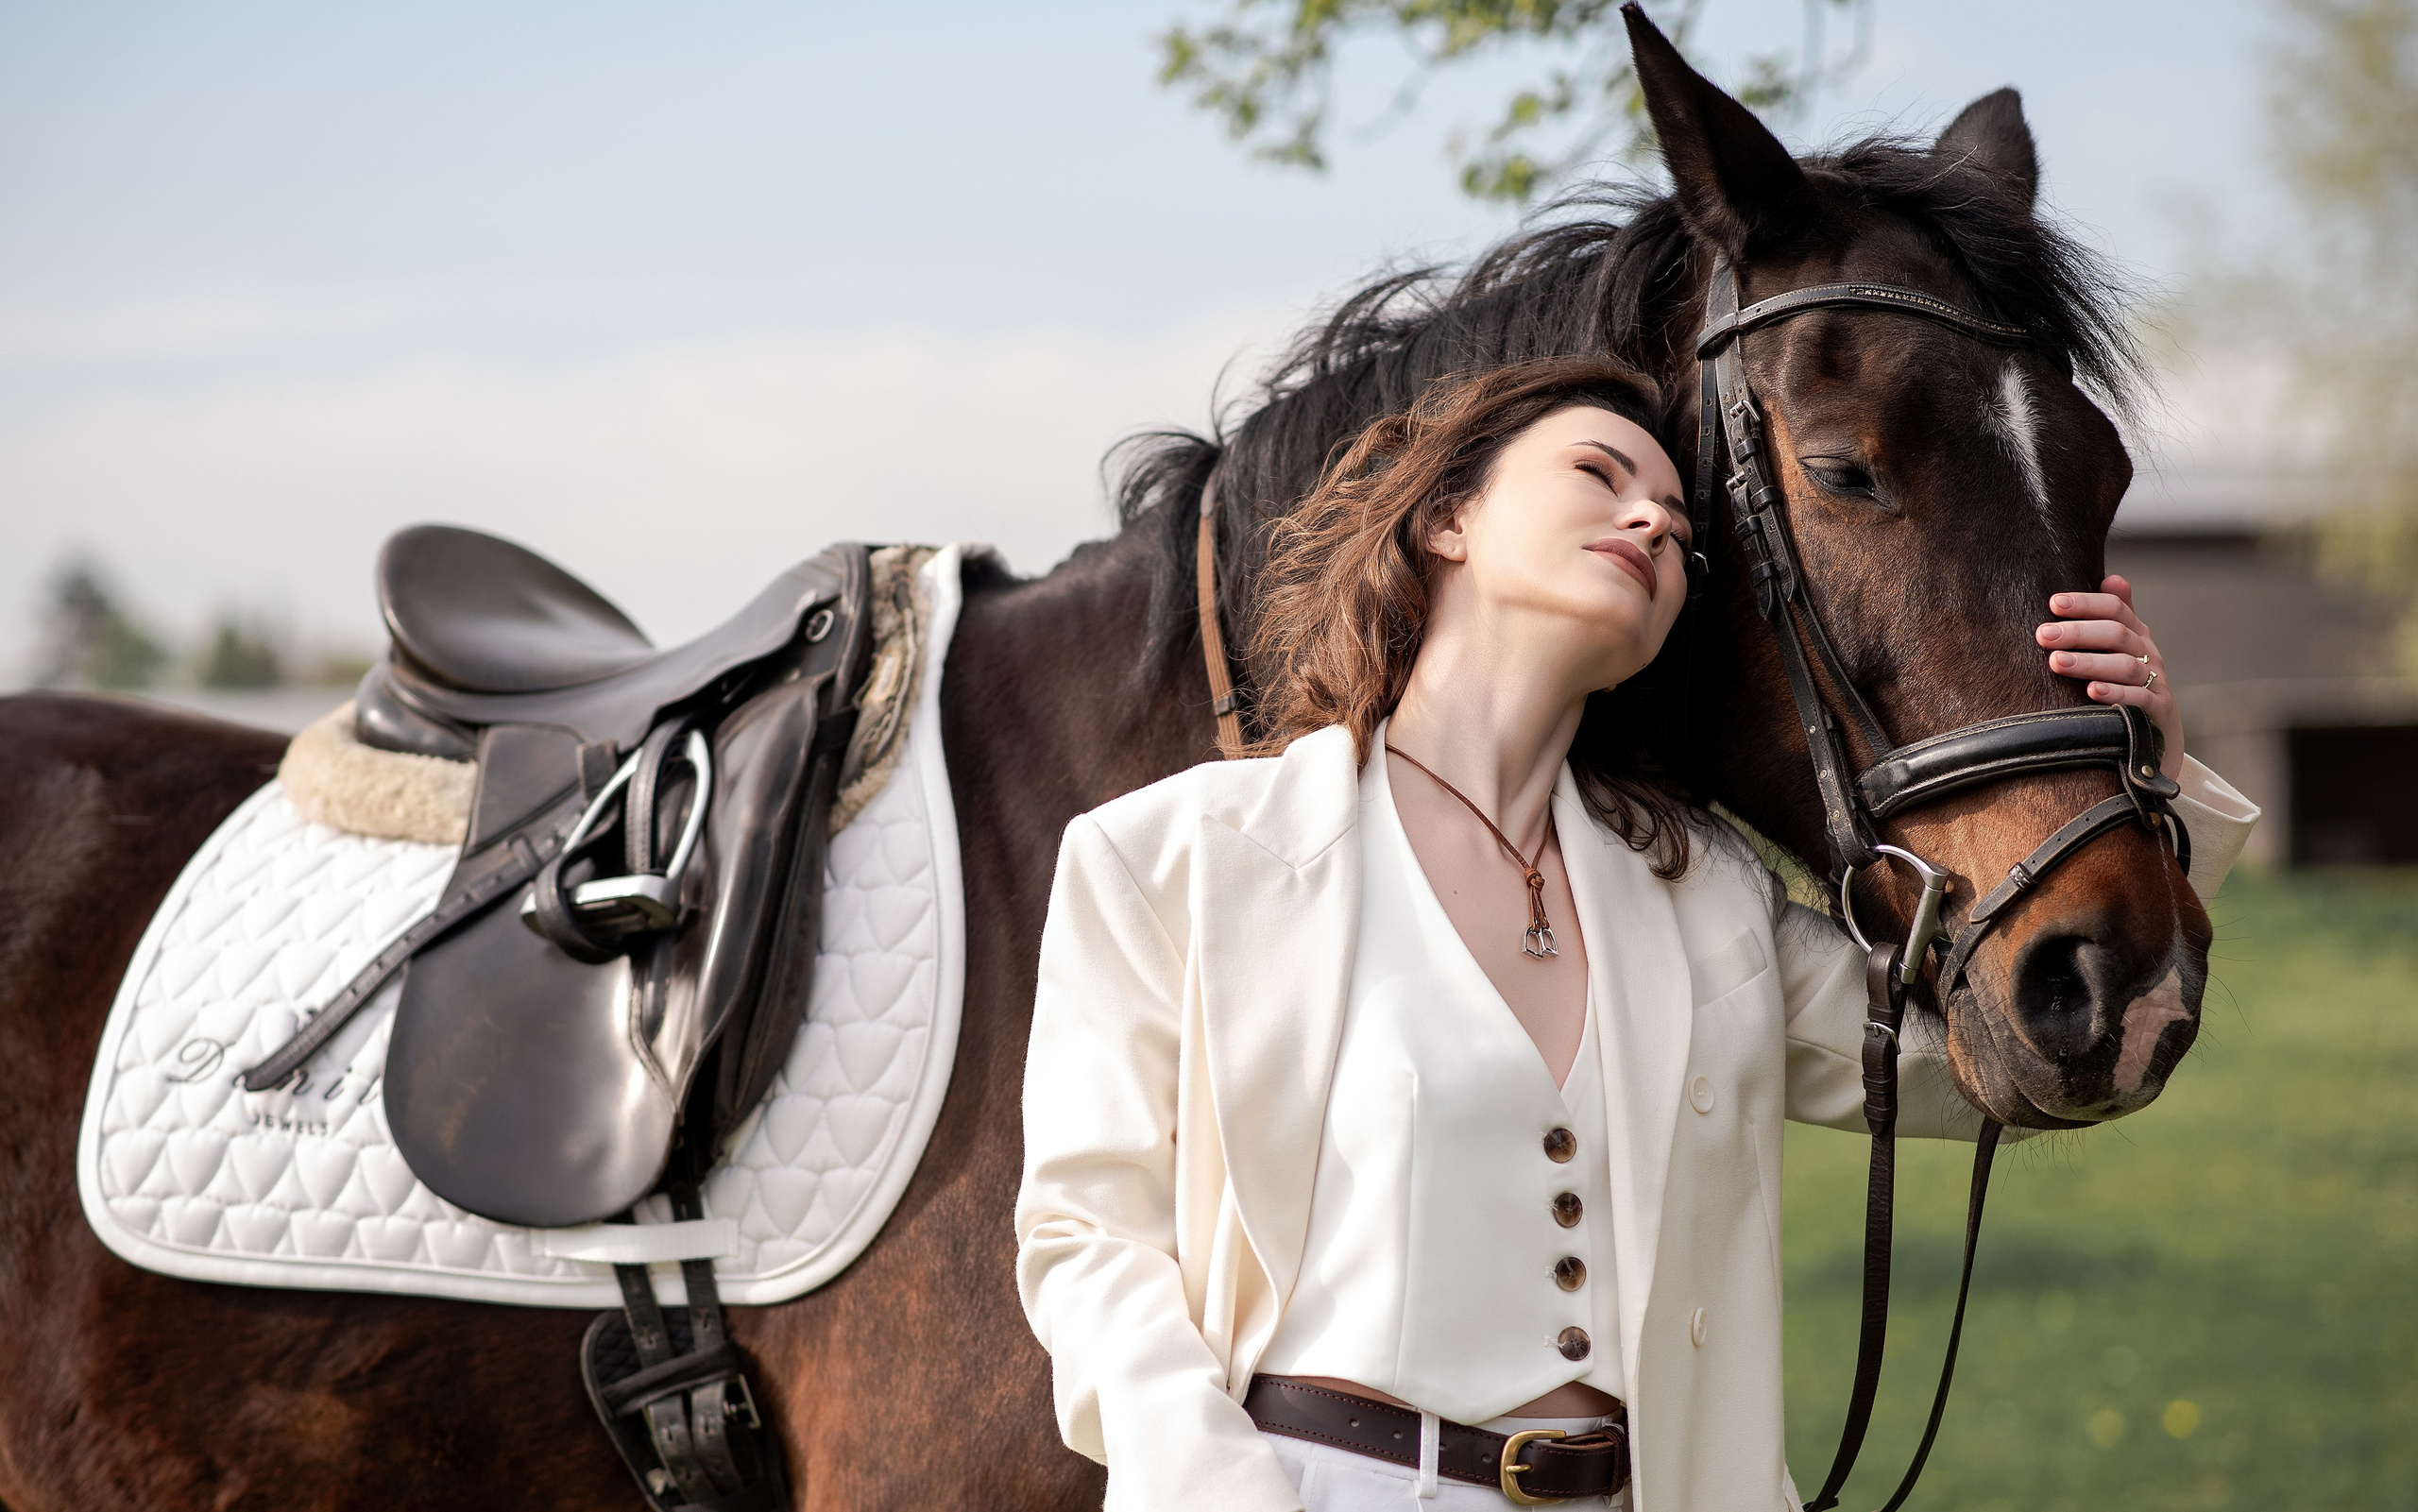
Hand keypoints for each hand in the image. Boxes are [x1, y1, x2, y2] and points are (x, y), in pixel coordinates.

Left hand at [2036, 574, 2183, 776]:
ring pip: (2125, 667)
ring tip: (2056, 662)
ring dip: (2089, 663)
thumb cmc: (2128, 685)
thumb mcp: (2122, 650)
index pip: (2114, 609)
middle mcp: (2148, 654)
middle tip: (2043, 635)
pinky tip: (2092, 692)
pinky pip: (2139, 700)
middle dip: (2078, 633)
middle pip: (2116, 634)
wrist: (2158, 736)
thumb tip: (2112, 578)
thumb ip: (2115, 616)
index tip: (2052, 603)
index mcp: (2135, 635)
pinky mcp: (2158, 711)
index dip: (2085, 603)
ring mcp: (2155, 682)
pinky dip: (2116, 695)